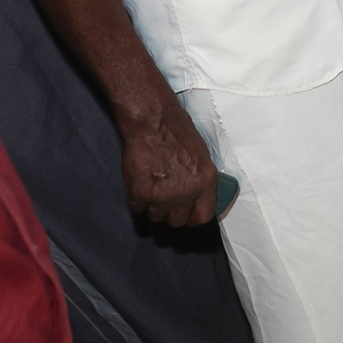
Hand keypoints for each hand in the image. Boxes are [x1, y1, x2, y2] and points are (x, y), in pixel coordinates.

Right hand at [119, 103, 219, 226]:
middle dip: (170, 212)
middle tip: (165, 197)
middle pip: (177, 221)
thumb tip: (197, 200)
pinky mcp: (140, 193)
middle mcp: (186, 192)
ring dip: (153, 205)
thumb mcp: (202, 156)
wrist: (153, 121)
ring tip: (153, 185)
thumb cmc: (177, 132)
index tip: (186, 215)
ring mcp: (162, 195)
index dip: (193, 217)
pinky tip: (140, 181)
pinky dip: (137, 198)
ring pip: (155, 217)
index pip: (203, 217)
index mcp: (206, 181)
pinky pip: (137, 208)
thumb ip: (200, 182)